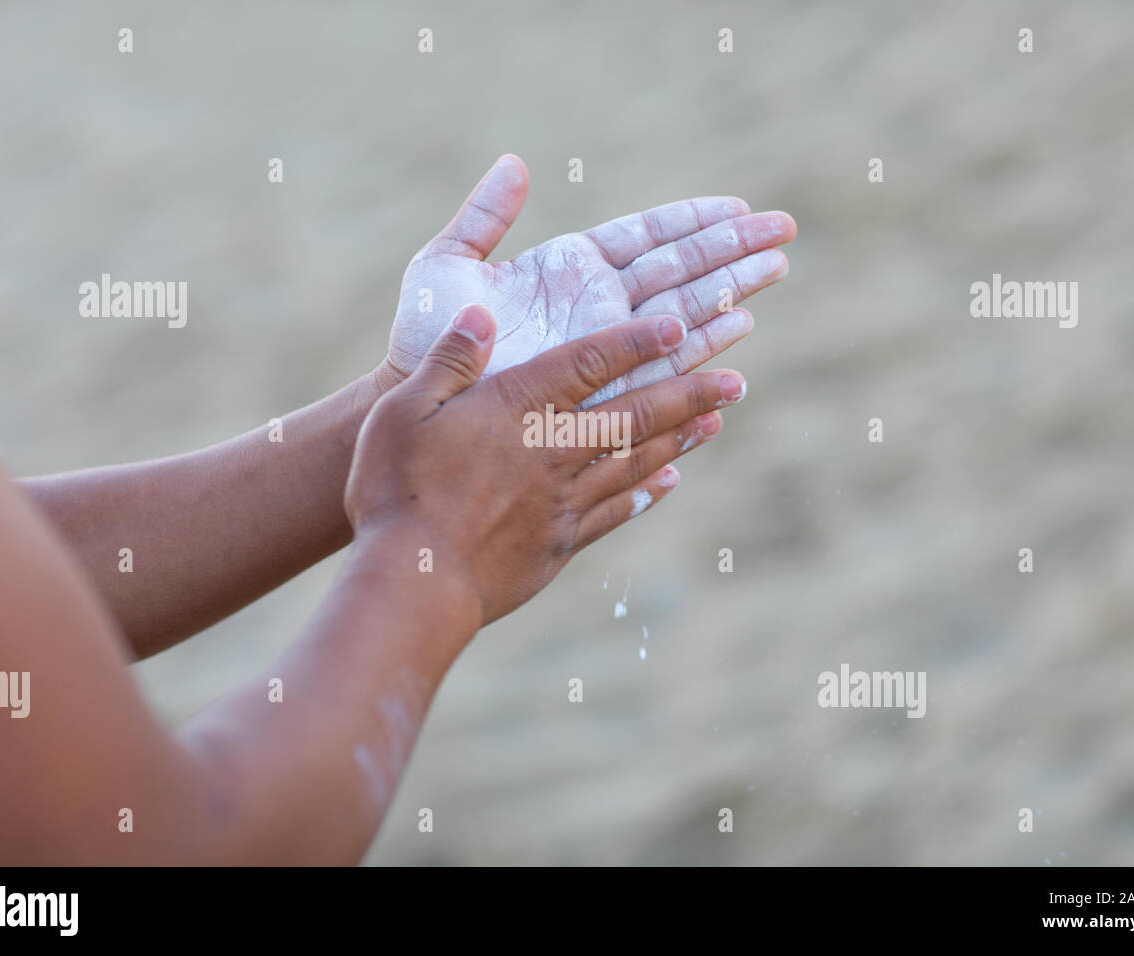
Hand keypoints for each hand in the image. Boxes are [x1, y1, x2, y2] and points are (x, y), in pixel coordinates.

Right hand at [347, 303, 746, 627]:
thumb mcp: (402, 411)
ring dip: (679, 439)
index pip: (589, 362)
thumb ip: (448, 361)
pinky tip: (666, 483)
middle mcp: (554, 451)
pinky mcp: (559, 545)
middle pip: (634, 414)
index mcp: (517, 409)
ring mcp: (562, 502)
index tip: (681, 325)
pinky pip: (614, 512)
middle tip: (736, 380)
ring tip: (716, 421)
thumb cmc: (396, 491)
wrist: (414, 585)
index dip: (637, 341)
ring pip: (635, 461)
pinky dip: (645, 494)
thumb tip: (483, 313)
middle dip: (689, 394)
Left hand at [382, 155, 792, 404]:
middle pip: (680, 269)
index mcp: (571, 268)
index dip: (694, 220)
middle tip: (785, 230)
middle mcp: (599, 305)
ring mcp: (608, 346)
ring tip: (777, 269)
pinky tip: (741, 334)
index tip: (739, 208)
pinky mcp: (608, 387)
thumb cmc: (426, 335)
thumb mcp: (447, 264)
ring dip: (732, 291)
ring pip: (685, 311)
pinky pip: (666, 366)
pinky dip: (705, 349)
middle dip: (732, 249)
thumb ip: (484, 216)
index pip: (647, 236)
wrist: (424, 400)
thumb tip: (517, 164)